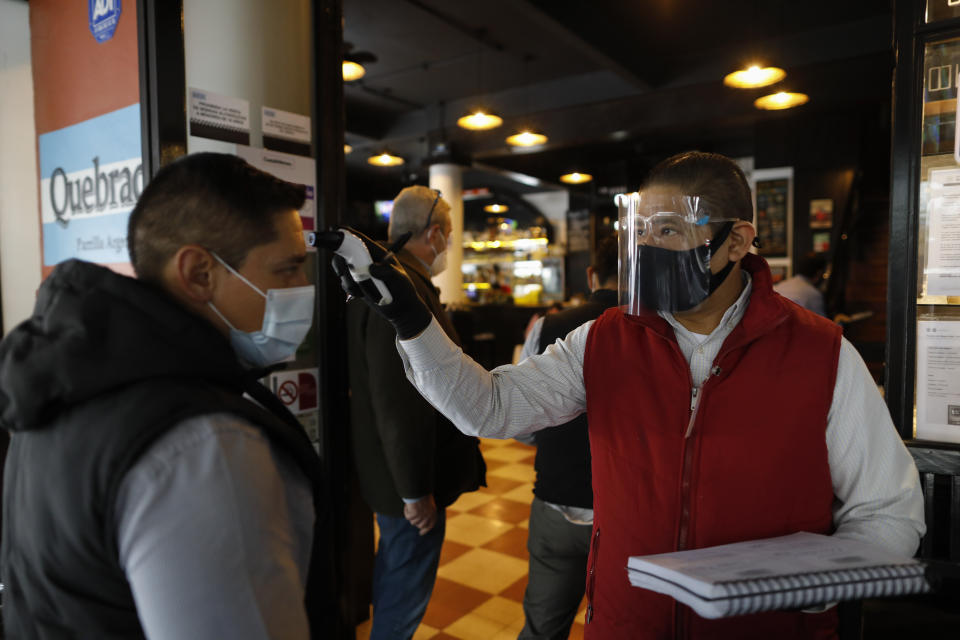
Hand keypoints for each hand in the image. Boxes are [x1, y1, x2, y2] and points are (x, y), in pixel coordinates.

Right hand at [317, 227, 432, 339]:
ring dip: (347, 280)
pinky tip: (360, 295)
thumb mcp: (399, 279)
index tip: (335, 231)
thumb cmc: (403, 290)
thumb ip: (388, 272)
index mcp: (376, 252)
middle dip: (340, 262)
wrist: (400, 309)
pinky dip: (348, 289)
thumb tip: (371, 268)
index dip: (345, 233)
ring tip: (361, 291)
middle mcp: (366, 259)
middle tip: (342, 272)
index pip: (359, 239)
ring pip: (342, 269)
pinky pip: (344, 282)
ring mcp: (359, 271)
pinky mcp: (356, 283)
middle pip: (344, 252)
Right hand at [403, 495, 436, 535]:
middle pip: (420, 525)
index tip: (421, 533)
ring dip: (410, 515)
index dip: (425, 530)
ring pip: (413, 522)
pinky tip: (408, 506)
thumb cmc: (423, 495)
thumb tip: (422, 523)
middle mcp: (428, 516)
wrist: (419, 489)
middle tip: (413, 514)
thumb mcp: (428, 504)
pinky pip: (407, 517)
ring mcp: (421, 516)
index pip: (430, 525)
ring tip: (411, 507)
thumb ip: (427, 513)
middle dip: (416, 521)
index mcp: (433, 513)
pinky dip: (406, 511)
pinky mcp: (414, 514)